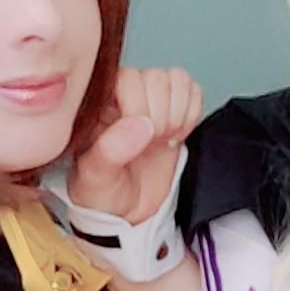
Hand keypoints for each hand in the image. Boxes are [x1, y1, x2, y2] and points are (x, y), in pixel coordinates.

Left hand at [69, 64, 200, 223]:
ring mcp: (150, 98)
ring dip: (178, 114)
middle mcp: (123, 93)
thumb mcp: (96, 178)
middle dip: (162, 116)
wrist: (126, 212)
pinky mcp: (174, 105)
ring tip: (164, 139)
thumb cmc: (101, 192)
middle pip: (157, 78)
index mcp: (97, 102)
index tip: (139, 140)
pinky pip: (194, 90)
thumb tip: (140, 124)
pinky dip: (192, 114)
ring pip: (178, 80)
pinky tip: (177, 134)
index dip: (140, 109)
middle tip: (153, 143)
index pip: (128, 79)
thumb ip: (111, 150)